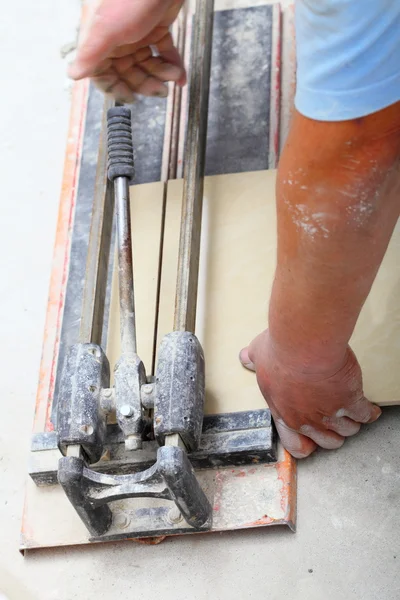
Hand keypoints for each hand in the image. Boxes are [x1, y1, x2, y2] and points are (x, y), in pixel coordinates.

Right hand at [69, 0, 185, 101]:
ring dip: (161, 74)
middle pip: (128, 72)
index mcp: (101, 40)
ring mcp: (137, 34)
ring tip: (173, 75)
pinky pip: (163, 52)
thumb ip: (91, 53)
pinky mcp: (156, 28)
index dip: (116, 87)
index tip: (130, 98)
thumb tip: (73, 74)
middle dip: (145, 83)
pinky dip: (173, 64)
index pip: (103, 73)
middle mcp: (117, 40)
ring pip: (147, 64)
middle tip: (161, 90)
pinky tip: (181, 75)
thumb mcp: (107, 29)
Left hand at [240, 330, 380, 457]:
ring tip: (352, 412)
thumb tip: (244, 357)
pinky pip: (364, 414)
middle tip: (335, 421)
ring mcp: (330, 413)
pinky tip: (369, 408)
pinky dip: (368, 411)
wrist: (305, 344)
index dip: (306, 444)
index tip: (312, 440)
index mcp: (284, 413)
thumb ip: (253, 359)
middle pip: (328, 441)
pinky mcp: (351, 401)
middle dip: (333, 433)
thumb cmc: (280, 349)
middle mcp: (307, 419)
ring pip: (348, 430)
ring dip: (351, 422)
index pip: (295, 445)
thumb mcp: (259, 354)